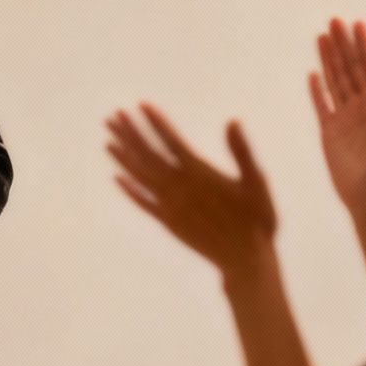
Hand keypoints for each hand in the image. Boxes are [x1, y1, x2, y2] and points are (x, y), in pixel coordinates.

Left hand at [106, 104, 276, 276]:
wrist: (245, 260)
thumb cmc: (257, 219)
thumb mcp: (256, 181)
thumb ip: (241, 151)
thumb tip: (232, 121)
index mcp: (200, 174)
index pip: (171, 141)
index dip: (155, 122)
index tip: (140, 105)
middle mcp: (180, 188)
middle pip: (148, 155)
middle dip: (130, 134)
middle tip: (114, 116)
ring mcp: (171, 206)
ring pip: (140, 177)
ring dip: (123, 157)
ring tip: (108, 140)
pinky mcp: (168, 223)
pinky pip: (143, 203)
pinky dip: (129, 189)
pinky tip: (117, 178)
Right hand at [309, 19, 365, 211]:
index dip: (364, 45)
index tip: (357, 23)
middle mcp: (363, 105)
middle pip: (350, 67)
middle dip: (342, 44)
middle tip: (335, 20)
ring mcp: (345, 117)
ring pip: (335, 80)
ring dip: (329, 59)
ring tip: (322, 37)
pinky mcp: (330, 132)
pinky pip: (322, 105)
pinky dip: (317, 90)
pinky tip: (313, 74)